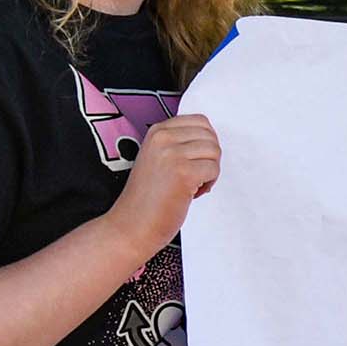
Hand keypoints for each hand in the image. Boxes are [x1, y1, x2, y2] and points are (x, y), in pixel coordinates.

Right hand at [111, 113, 220, 248]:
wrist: (132, 224)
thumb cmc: (147, 198)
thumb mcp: (158, 158)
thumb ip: (179, 144)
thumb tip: (211, 140)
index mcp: (157, 131)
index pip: (200, 121)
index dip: (205, 143)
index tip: (194, 160)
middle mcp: (163, 138)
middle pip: (210, 136)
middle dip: (210, 157)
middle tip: (195, 176)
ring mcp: (172, 154)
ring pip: (214, 151)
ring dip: (210, 171)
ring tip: (192, 185)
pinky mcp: (184, 173)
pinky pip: (214, 169)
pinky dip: (209, 184)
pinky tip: (192, 194)